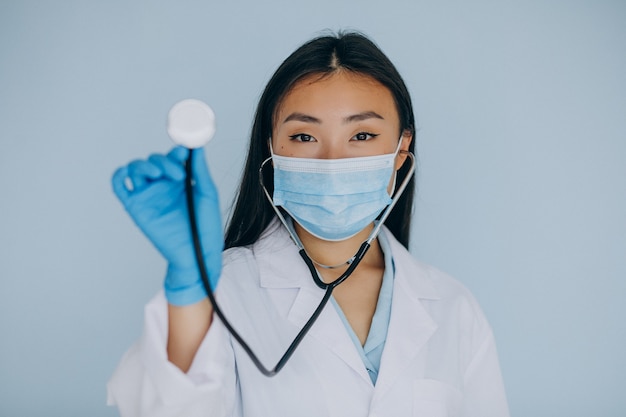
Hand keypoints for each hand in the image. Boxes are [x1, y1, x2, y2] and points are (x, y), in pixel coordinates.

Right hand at [111, 146, 222, 305]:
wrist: (198, 252)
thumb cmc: (205, 226)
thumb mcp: (207, 194)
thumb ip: (199, 170)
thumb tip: (196, 146)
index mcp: (181, 180)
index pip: (173, 157)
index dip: (176, 151)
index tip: (184, 151)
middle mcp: (163, 185)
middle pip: (154, 160)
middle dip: (164, 161)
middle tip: (178, 173)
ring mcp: (148, 195)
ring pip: (137, 169)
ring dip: (145, 165)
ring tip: (160, 176)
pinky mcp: (136, 207)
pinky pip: (120, 187)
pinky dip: (119, 175)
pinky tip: (127, 171)